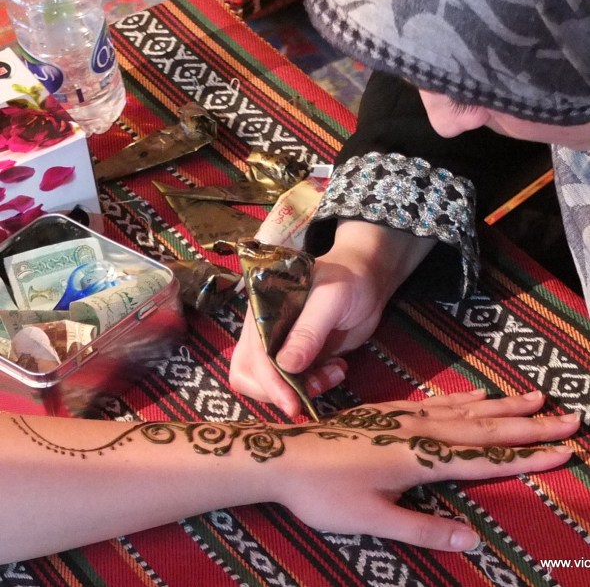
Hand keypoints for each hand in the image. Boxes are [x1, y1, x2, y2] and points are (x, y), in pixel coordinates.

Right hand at [229, 220, 435, 416]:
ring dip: (300, 390)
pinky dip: (313, 386)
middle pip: (248, 374)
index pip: (254, 355)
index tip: (292, 405)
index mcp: (261, 310)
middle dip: (279, 391)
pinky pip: (292, 384)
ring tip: (335, 372)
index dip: (270, 382)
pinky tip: (337, 369)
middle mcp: (262, 330)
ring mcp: (277, 346)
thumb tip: (286, 366)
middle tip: (315, 388)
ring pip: (269, 384)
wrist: (367, 281)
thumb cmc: (348, 281)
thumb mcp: (331, 300)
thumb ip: (308, 332)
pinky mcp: (296, 358)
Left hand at [270, 391, 579, 550]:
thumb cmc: (324, 494)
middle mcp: (416, 431)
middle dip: (528, 424)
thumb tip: (473, 537)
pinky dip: (462, 400)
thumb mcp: (373, 520)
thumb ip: (423, 528)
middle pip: (484, 427)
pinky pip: (436, 403)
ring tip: (532, 398)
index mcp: (418, 459)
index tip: (565, 449)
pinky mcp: (386, 412)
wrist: (282, 456)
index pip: (485, 457)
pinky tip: (475, 395)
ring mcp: (401, 418)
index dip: (527, 455)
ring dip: (501, 406)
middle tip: (567, 417)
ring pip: (463, 410)